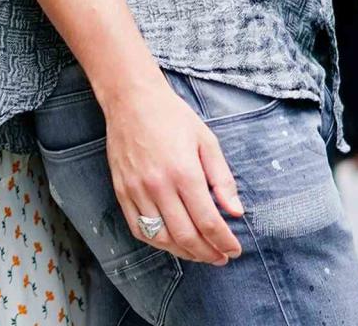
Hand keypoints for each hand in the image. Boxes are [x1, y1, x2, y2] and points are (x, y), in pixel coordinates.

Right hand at [104, 78, 244, 265]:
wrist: (131, 99)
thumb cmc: (172, 116)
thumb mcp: (206, 140)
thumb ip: (222, 178)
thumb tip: (235, 212)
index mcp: (184, 172)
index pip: (208, 222)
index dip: (224, 242)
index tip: (234, 249)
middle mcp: (159, 185)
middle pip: (186, 236)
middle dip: (208, 253)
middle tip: (221, 257)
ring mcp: (137, 190)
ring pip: (162, 238)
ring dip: (184, 252)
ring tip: (200, 252)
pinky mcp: (122, 191)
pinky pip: (139, 228)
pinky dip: (157, 242)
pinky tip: (171, 241)